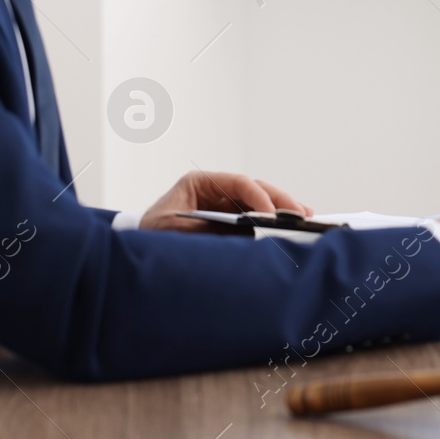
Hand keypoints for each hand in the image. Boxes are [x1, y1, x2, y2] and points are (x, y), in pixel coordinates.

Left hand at [139, 170, 311, 231]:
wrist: (135, 255)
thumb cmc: (149, 238)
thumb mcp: (175, 233)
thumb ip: (210, 231)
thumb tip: (244, 233)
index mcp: (198, 183)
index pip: (238, 183)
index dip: (258, 197)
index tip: (271, 216)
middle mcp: (214, 191)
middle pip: (254, 190)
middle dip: (278, 201)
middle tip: (300, 213)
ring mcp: (222, 206)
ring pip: (258, 202)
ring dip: (280, 210)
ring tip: (304, 216)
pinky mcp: (227, 223)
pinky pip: (254, 218)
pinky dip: (272, 222)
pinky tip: (290, 225)